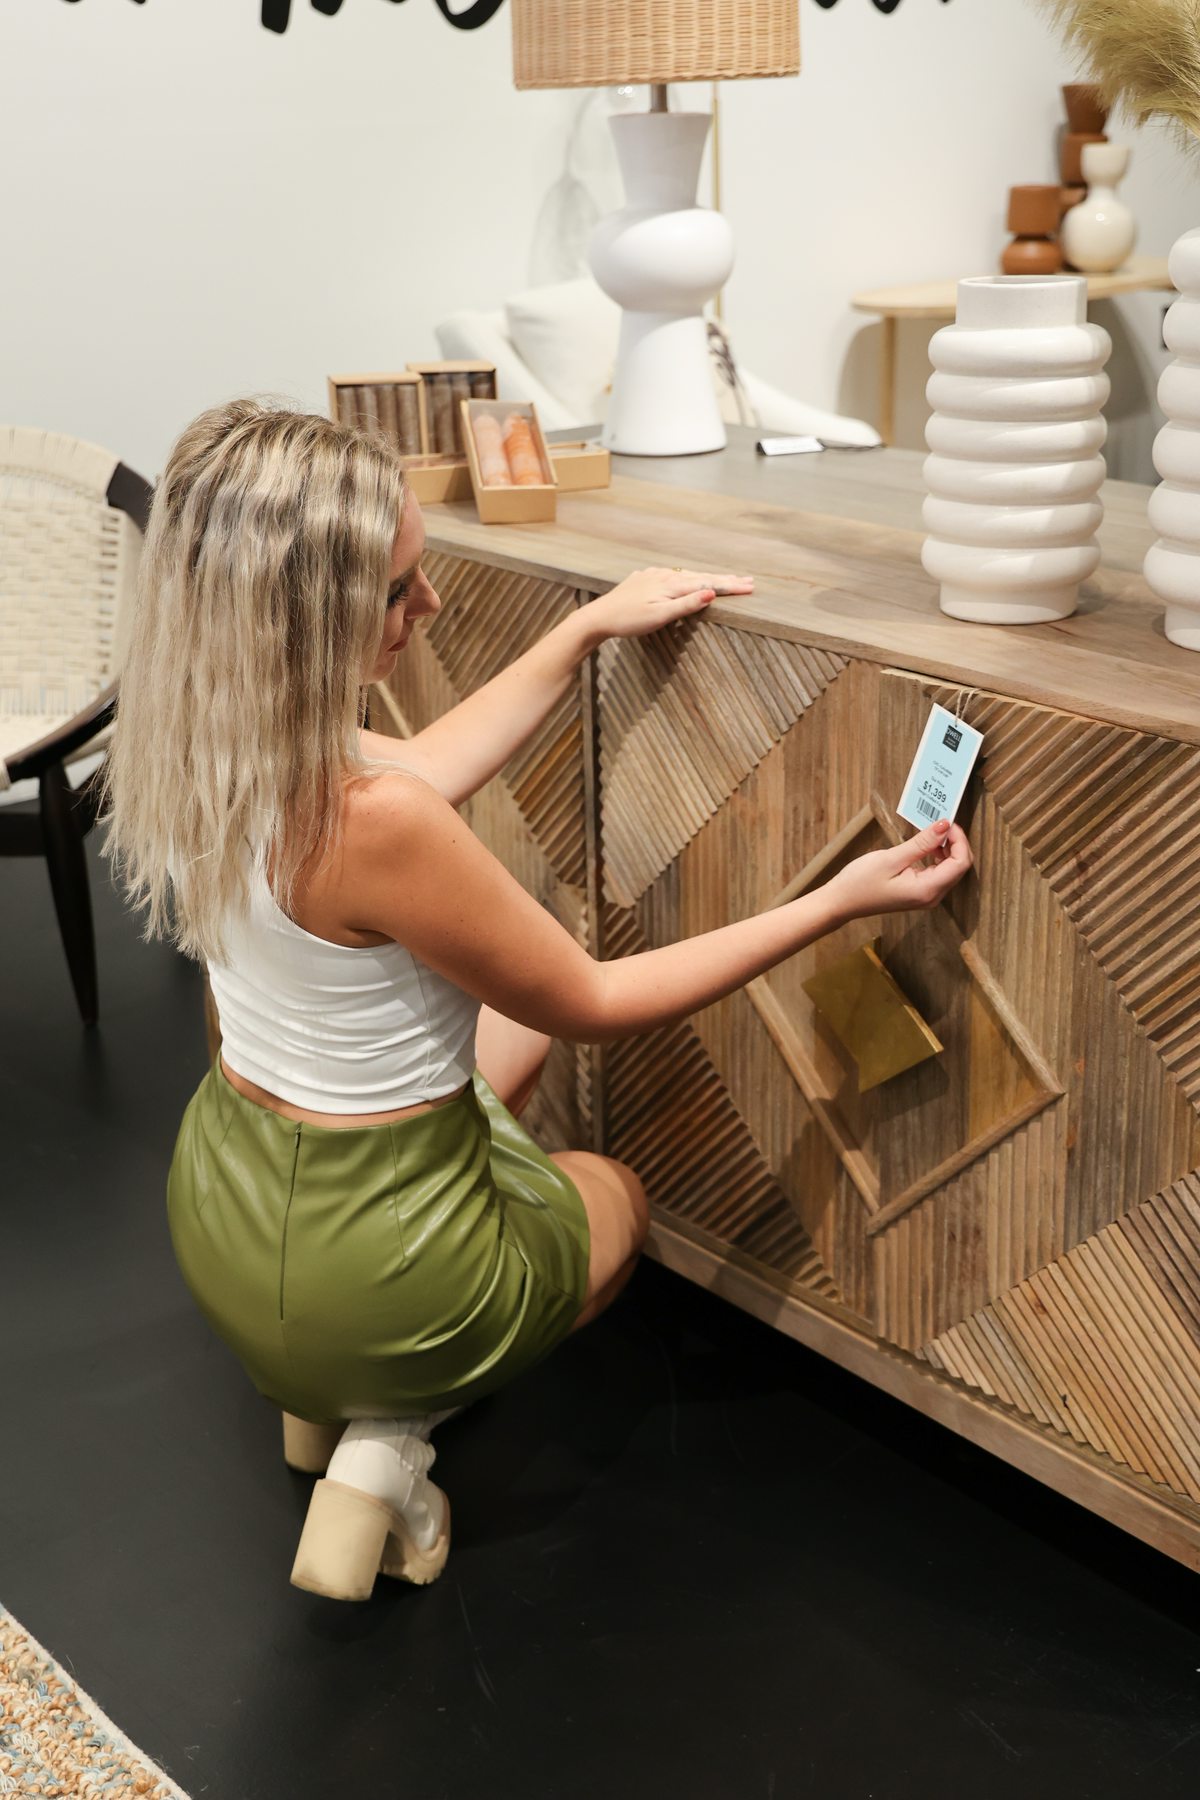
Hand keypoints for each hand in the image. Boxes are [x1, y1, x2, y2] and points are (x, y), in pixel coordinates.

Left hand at [583, 565, 753, 641]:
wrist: (598, 617)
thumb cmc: (629, 621)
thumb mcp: (660, 616)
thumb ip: (686, 604)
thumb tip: (711, 592)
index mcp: (672, 584)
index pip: (708, 583)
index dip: (730, 586)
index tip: (751, 587)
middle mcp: (665, 575)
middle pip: (701, 576)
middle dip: (725, 579)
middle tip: (748, 581)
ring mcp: (653, 576)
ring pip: (687, 575)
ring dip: (708, 577)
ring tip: (725, 579)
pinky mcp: (643, 580)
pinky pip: (672, 576)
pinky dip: (687, 578)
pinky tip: (687, 578)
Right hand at [824, 820, 972, 924]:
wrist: (841, 902)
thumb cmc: (860, 882)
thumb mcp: (891, 858)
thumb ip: (921, 843)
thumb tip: (944, 826)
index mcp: (927, 890)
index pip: (960, 863)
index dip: (959, 840)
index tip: (946, 823)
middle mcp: (931, 897)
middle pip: (959, 867)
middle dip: (955, 843)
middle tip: (940, 823)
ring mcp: (926, 897)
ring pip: (951, 870)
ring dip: (947, 849)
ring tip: (932, 832)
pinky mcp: (919, 893)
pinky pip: (939, 873)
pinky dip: (938, 857)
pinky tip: (926, 846)